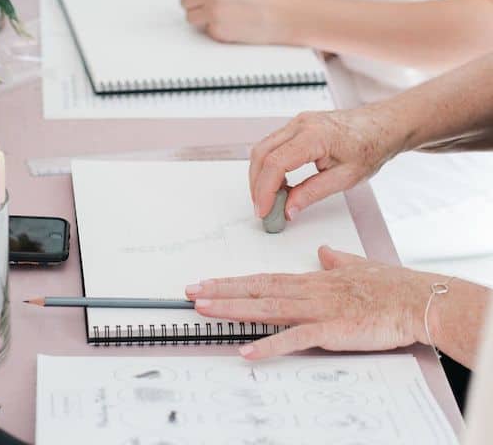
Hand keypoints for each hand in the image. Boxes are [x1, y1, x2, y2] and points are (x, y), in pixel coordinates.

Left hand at [180, 0, 294, 44]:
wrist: (285, 16)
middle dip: (197, 3)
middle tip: (213, 5)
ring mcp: (214, 13)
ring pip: (190, 17)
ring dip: (202, 18)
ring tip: (222, 15)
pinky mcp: (217, 31)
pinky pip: (206, 31)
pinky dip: (216, 30)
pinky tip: (233, 24)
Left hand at [186, 246, 438, 359]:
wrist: (414, 299)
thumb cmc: (389, 286)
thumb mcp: (356, 267)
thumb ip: (335, 261)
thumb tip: (323, 253)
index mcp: (311, 279)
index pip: (263, 279)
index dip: (233, 282)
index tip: (208, 283)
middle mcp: (308, 290)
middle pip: (257, 290)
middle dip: (221, 291)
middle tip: (190, 293)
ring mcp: (318, 309)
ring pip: (267, 308)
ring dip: (233, 309)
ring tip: (205, 309)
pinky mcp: (331, 329)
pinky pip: (295, 338)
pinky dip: (269, 344)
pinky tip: (246, 350)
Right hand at [249, 105, 404, 221]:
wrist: (381, 126)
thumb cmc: (370, 146)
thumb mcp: (346, 177)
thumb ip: (313, 193)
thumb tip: (289, 207)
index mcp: (314, 136)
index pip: (276, 163)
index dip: (265, 189)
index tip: (264, 210)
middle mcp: (301, 124)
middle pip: (262, 153)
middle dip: (257, 184)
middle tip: (263, 209)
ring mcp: (297, 122)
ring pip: (263, 148)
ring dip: (261, 175)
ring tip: (271, 199)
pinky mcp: (297, 126)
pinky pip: (273, 144)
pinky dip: (270, 165)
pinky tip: (279, 184)